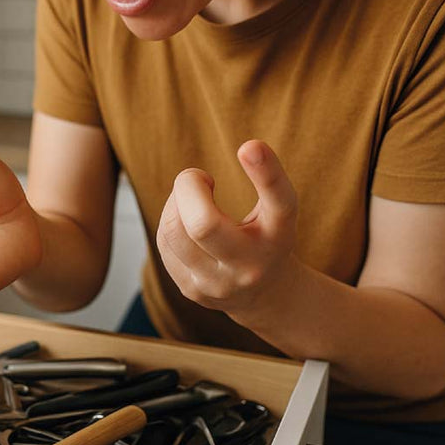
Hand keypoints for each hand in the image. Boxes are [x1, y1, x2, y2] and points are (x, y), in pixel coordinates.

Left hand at [156, 140, 301, 316]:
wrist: (266, 297)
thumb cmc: (267, 238)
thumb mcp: (276, 213)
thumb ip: (267, 182)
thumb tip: (248, 149)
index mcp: (279, 237)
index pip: (279, 204)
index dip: (265, 173)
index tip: (249, 147)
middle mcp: (251, 266)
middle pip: (203, 225)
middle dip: (189, 187)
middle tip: (201, 178)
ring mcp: (218, 284)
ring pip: (173, 230)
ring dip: (176, 202)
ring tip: (193, 198)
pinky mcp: (192, 290)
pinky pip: (164, 242)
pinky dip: (171, 220)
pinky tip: (187, 222)